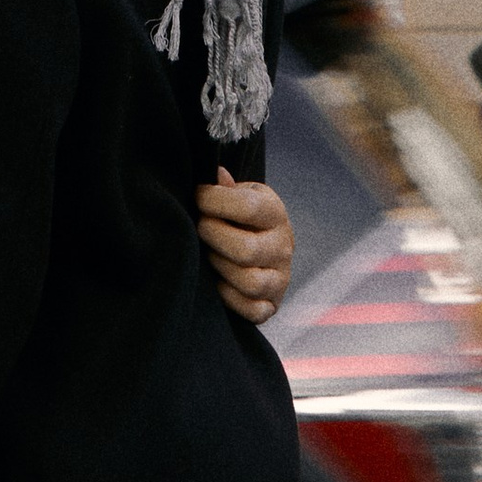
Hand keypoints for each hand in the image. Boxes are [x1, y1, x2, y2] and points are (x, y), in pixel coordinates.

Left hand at [196, 169, 293, 324]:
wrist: (258, 246)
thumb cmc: (238, 217)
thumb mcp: (238, 195)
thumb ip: (225, 187)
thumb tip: (216, 172)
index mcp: (275, 213)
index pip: (249, 207)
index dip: (215, 201)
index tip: (197, 197)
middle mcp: (284, 246)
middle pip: (246, 250)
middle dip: (213, 237)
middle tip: (198, 227)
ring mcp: (280, 278)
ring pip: (249, 282)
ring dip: (218, 266)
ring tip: (206, 253)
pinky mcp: (271, 305)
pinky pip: (251, 309)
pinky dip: (229, 297)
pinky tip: (215, 280)